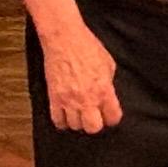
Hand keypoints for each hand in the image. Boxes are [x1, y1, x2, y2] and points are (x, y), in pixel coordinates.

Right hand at [37, 20, 122, 134]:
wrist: (64, 38)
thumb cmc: (86, 46)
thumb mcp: (108, 63)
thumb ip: (108, 83)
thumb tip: (107, 94)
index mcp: (104, 89)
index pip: (113, 117)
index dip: (112, 117)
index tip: (109, 115)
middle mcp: (87, 98)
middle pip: (93, 128)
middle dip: (95, 123)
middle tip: (94, 115)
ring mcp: (69, 99)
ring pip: (75, 126)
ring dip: (78, 121)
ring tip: (78, 113)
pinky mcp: (54, 97)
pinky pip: (57, 120)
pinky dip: (62, 120)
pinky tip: (65, 114)